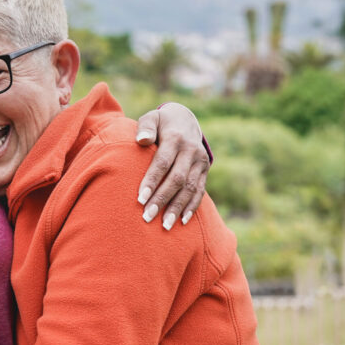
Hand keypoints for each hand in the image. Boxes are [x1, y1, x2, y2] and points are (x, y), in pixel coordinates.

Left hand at [135, 104, 209, 229]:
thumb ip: (145, 127)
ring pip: (190, 188)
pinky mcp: (205, 170)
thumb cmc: (160, 122)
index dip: (152, 181)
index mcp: (175, 138)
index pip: (163, 163)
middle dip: (162, 199)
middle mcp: (191, 150)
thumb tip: (142, 140)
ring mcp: (200, 161)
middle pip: (177, 179)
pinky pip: (200, 190)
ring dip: (177, 208)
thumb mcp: (151, 118)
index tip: (139, 199)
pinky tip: (182, 221)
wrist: (185, 119)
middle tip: (147, 217)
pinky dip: (191, 206)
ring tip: (165, 225)